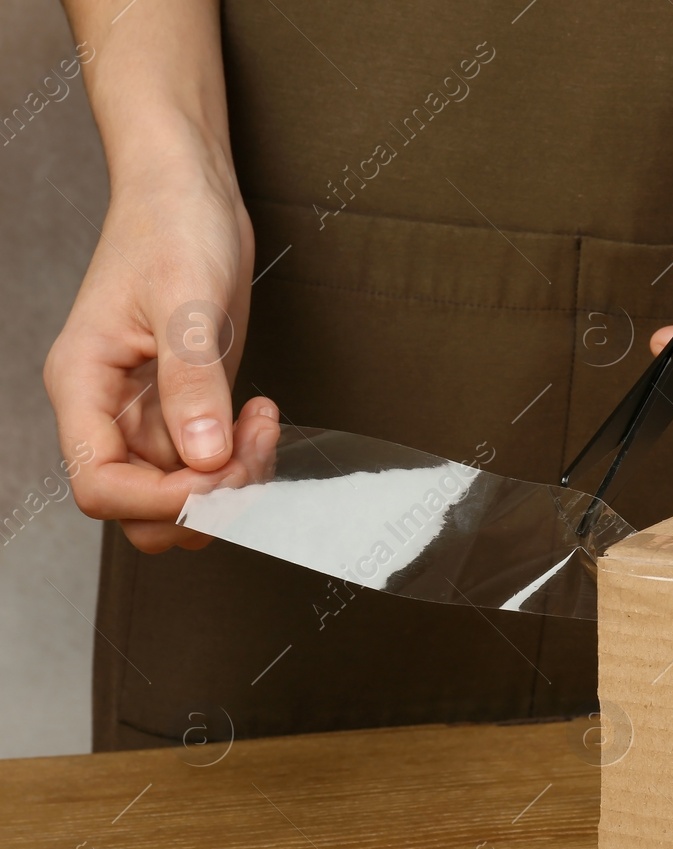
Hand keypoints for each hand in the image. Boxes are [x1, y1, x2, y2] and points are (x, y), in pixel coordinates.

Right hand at [43, 136, 278, 552]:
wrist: (191, 191)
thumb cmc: (171, 225)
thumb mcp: (184, 298)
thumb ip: (191, 381)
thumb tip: (202, 457)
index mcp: (83, 387)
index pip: (100, 486)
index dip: (160, 500)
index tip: (217, 474)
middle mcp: (111, 411)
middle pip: (141, 509)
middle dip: (203, 500)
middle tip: (251, 450)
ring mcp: (151, 413)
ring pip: (183, 495)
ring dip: (233, 482)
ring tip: (264, 425)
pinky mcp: (192, 407)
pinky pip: (212, 465)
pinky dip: (246, 458)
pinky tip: (263, 415)